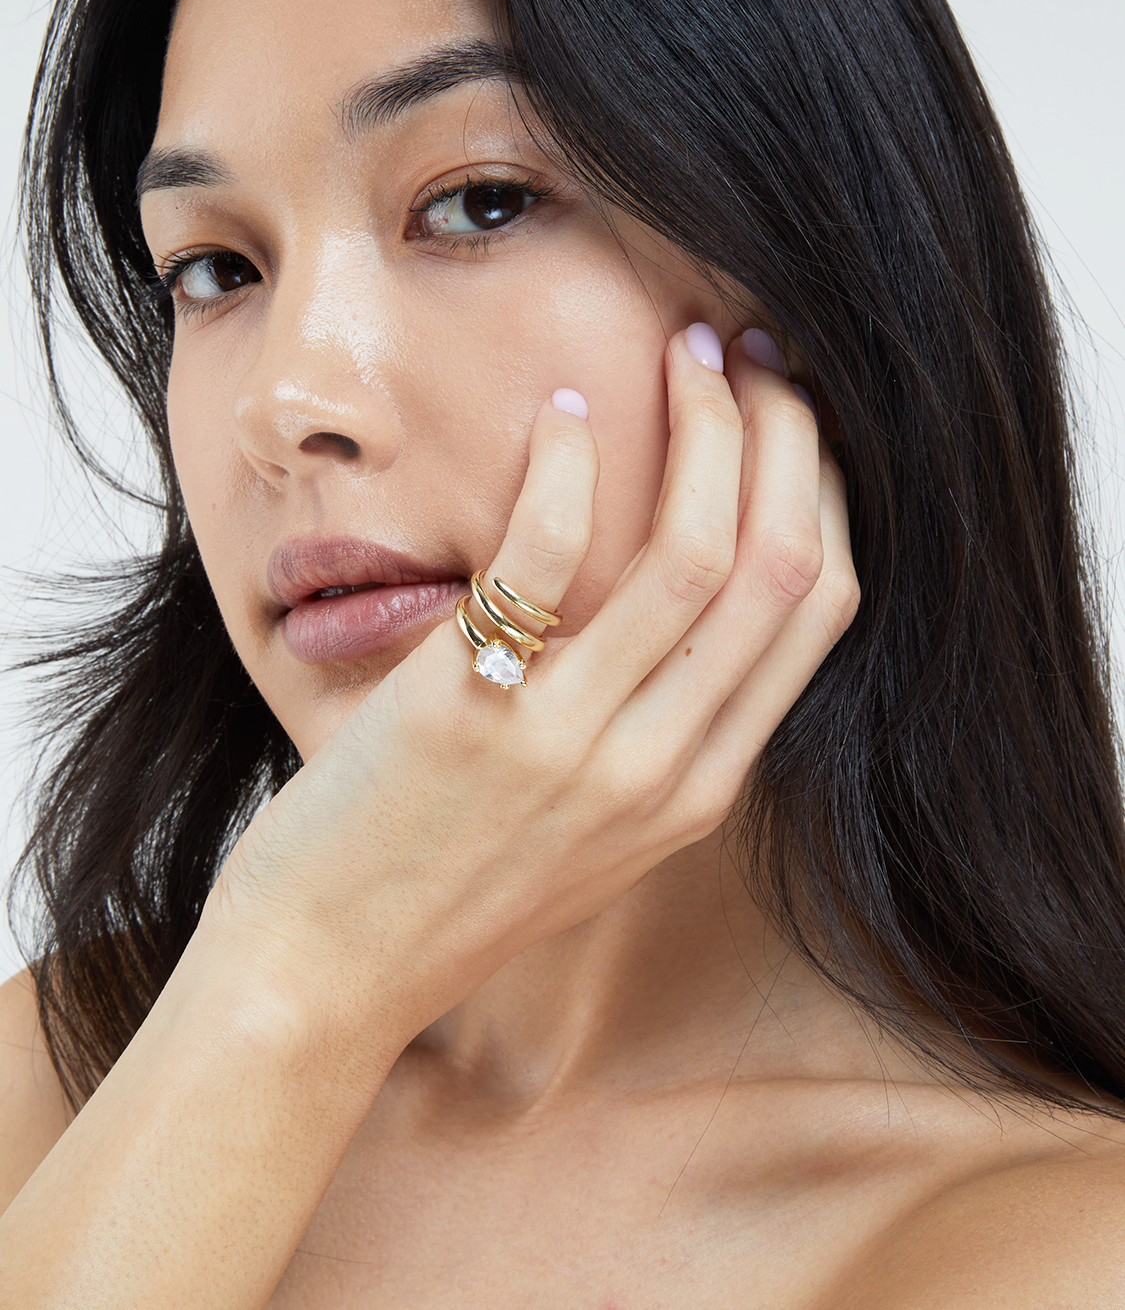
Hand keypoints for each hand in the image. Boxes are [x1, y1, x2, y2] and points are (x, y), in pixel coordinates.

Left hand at [209, 326, 859, 1042]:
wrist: (331, 969)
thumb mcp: (594, 828)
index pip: (818, 611)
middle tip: (759, 356)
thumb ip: (654, 730)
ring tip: (688, 352)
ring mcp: (573, 743)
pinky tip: (562, 414)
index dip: (819, 492)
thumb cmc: (450, 883)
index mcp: (698, 787)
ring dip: (707, 427)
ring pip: (695, 551)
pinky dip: (567, 464)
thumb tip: (678, 607)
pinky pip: (550, 552)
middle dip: (788, 437)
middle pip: (781, 567)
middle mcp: (660, 766)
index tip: (793, 419)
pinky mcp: (476, 709)